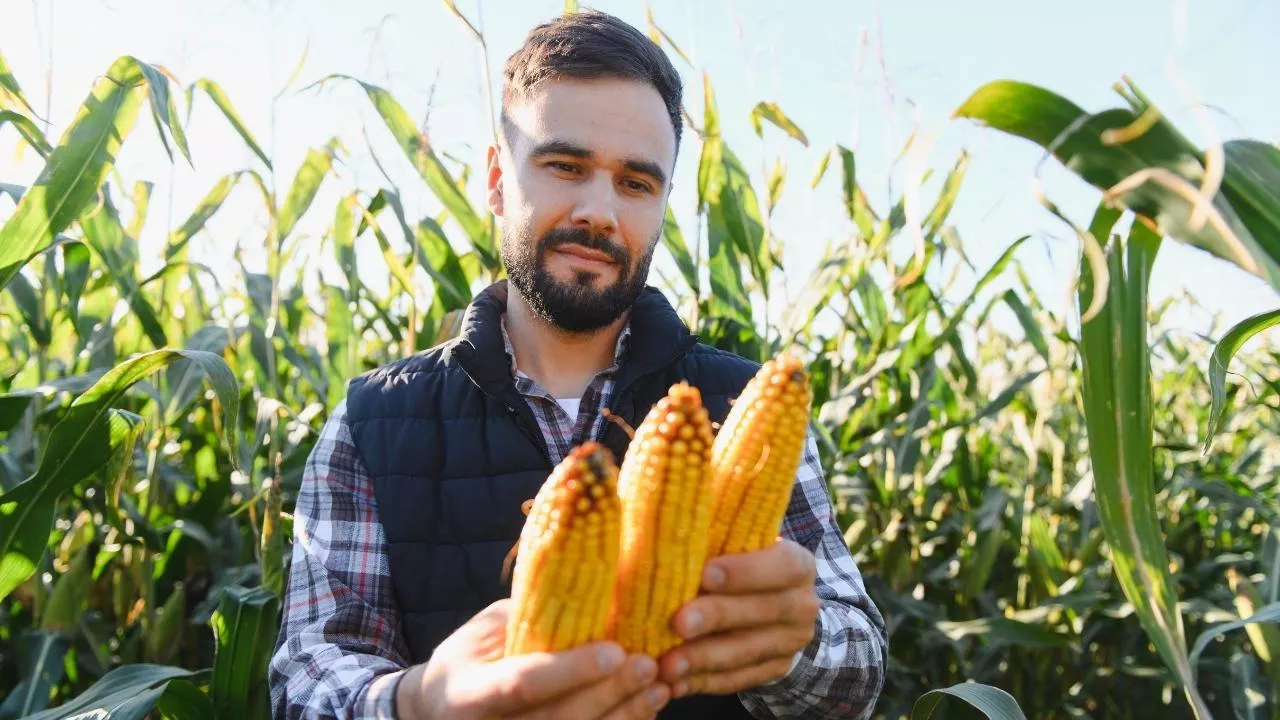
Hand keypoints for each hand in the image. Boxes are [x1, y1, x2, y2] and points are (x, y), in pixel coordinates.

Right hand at [398, 598, 669, 719]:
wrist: (439, 710)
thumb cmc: (467, 659)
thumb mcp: (484, 632)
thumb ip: (528, 619)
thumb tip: (590, 590)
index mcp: (470, 693)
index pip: (524, 683)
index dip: (571, 670)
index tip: (614, 650)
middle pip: (559, 719)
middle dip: (608, 693)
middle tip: (647, 664)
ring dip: (624, 714)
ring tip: (658, 685)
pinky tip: (646, 705)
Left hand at [657, 539, 819, 698]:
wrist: (778, 600)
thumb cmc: (743, 561)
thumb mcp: (742, 544)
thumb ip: (718, 540)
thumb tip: (672, 539)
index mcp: (798, 565)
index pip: (783, 566)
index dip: (745, 571)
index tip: (705, 573)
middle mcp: (802, 604)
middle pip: (762, 611)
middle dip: (717, 617)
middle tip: (678, 622)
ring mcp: (791, 641)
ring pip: (747, 652)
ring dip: (704, 659)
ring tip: (668, 665)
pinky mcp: (776, 669)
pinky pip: (738, 679)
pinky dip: (704, 682)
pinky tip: (675, 683)